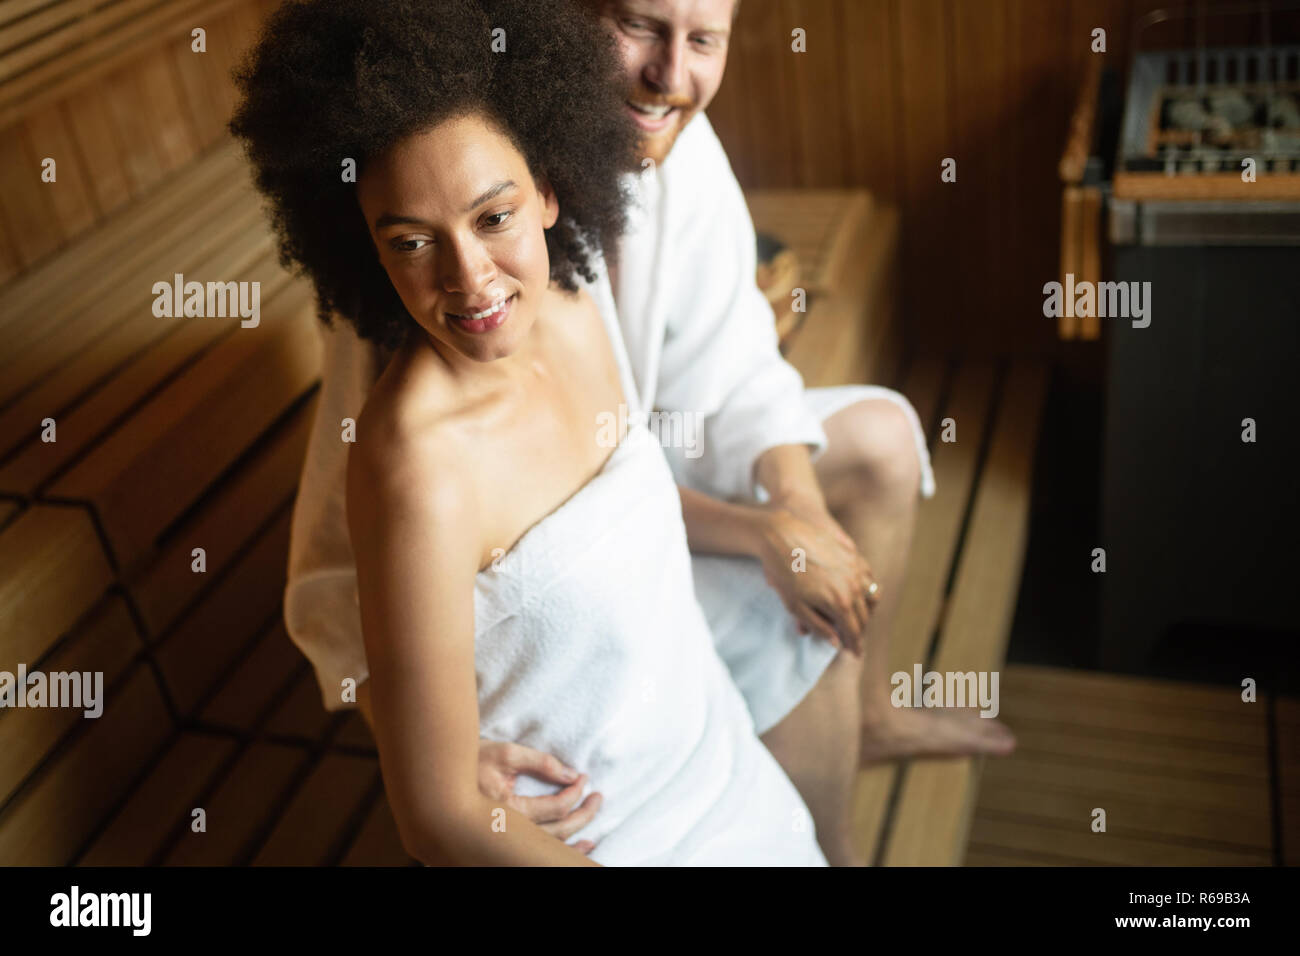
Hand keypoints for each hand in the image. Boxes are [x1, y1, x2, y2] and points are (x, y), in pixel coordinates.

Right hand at [478, 740, 602, 853]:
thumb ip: (540, 762)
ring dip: (573, 841)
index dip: (575, 793)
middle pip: (558, 832)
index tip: (583, 777)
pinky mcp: (500, 841)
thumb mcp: (505, 753)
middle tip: (598, 798)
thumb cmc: (468, 762)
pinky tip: (570, 850)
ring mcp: (504, 840)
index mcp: (509, 810)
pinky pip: (533, 854)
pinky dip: (556, 853)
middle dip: (583, 815)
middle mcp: (508, 832)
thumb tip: (570, 774)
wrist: (436, 780)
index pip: (556, 808)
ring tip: (592, 835)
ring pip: (547, 848)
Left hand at [754, 503, 875, 655]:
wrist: (781, 536)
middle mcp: (853, 586)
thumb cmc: (784, 573)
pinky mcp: (853, 553)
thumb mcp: (795, 607)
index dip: (855, 645)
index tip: (855, 654)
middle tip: (855, 639)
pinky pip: (868, 576)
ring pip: (871, 595)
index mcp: (840, 603)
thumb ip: (818, 626)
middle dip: (860, 630)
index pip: (854, 631)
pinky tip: (859, 592)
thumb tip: (836, 642)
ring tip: (858, 618)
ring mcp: (855, 568)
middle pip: (864, 616)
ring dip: (867, 610)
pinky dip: (867, 588)